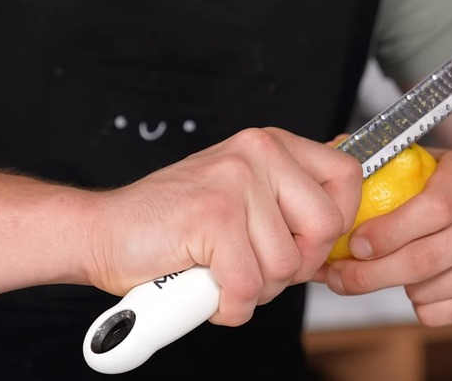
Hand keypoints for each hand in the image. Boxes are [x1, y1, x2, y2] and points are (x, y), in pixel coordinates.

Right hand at [84, 127, 361, 325]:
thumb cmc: (174, 224)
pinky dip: (229, 306)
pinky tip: (208, 290)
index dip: (339, 223)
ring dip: (256, 289)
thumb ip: (291, 201)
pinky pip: (248, 286)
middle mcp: (257, 153)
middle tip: (258, 266)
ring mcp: (234, 182)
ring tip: (223, 272)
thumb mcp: (245, 196)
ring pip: (286, 265)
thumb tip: (342, 217)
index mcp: (271, 145)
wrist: (104, 232)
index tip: (310, 243)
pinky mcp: (213, 217)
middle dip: (297, 265)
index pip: (347, 176)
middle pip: (327, 227)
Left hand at [316, 147, 451, 325]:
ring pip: (429, 290)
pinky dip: (419, 302)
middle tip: (339, 276)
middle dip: (371, 274)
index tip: (355, 243)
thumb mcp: (444, 160)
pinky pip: (442, 314)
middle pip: (426, 259)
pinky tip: (423, 280)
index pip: (433, 210)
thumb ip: (392, 160)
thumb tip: (335, 149)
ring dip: (395, 285)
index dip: (388, 231)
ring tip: (390, 266)